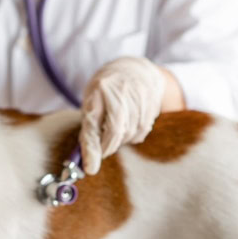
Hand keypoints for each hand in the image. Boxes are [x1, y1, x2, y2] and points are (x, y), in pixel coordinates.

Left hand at [79, 57, 165, 174]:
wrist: (134, 69)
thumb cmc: (106, 89)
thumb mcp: (91, 101)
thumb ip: (89, 127)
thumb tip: (86, 161)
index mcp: (97, 90)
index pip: (93, 124)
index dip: (91, 149)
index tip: (90, 169)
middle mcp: (118, 90)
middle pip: (115, 131)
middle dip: (108, 147)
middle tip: (103, 149)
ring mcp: (138, 95)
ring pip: (130, 133)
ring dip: (121, 140)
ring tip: (115, 131)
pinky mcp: (151, 101)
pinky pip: (142, 130)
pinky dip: (134, 136)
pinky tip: (129, 126)